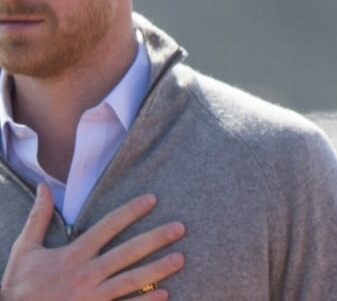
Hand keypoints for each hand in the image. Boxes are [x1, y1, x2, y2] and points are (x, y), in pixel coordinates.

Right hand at [1, 184, 184, 299]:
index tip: (153, 199)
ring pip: (131, 281)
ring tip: (180, 258)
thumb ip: (38, 218)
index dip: (131, 211)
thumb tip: (44, 186)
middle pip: (127, 252)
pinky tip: (165, 294)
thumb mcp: (24, 250)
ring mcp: (91, 299)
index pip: (108, 226)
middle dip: (155, 238)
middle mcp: (85, 275)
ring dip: (157, 269)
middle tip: (180, 227)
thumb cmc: (18, 288)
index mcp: (72, 255)